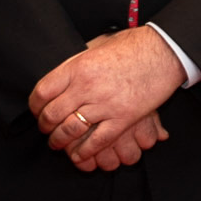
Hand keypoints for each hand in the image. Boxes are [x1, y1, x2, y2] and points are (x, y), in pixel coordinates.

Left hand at [30, 26, 186, 165]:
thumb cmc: (133, 45)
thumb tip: (61, 75)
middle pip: (53, 114)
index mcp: (79, 67)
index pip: (43, 92)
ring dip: (60, 141)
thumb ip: (77, 62)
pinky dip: (84, 152)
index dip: (35, 105)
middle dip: (45, 126)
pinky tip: (79, 155)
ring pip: (71, 130)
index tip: (37, 110)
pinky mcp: (123, 118)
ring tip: (58, 143)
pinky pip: (97, 142)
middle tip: (46, 129)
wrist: (165, 51)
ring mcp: (105, 104)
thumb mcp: (97, 46)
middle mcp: (88, 86)